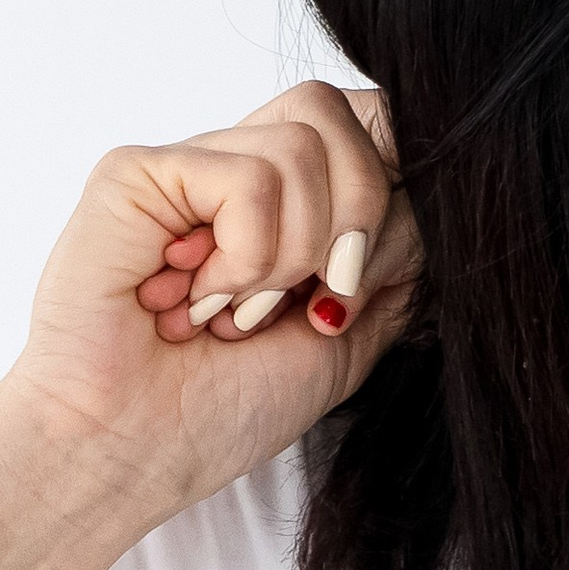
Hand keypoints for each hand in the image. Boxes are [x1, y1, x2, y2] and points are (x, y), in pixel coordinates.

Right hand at [0, 82, 419, 535]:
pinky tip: (193, 298)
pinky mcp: (138, 172)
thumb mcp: (349, 335)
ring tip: (232, 310)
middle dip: (357, 223)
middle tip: (305, 300)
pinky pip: (247, 175)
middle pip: (348, 115)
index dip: (392, 189)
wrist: (135, 455)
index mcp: (291, 198)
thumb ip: (398, 256)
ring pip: (304, 143)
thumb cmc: (223, 409)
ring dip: (290, 254)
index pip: (373, 124)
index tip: (355, 280)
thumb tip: (433, 188)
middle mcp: (240, 167)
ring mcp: (189, 164)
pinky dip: (243, 256)